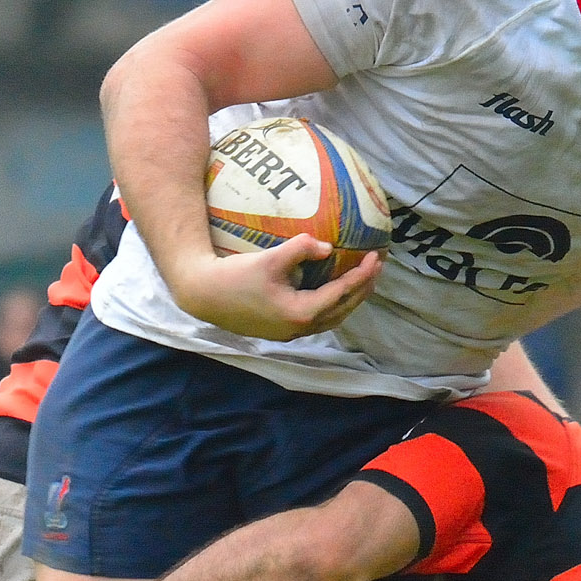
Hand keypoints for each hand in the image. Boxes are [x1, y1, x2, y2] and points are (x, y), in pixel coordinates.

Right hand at [168, 239, 380, 340]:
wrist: (203, 295)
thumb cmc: (234, 276)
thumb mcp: (270, 258)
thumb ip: (301, 249)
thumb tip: (327, 247)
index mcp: (301, 313)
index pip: (342, 293)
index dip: (362, 275)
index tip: (376, 257)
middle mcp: (300, 328)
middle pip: (343, 310)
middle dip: (363, 288)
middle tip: (376, 266)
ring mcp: (290, 332)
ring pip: (332, 318)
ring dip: (350, 299)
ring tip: (362, 279)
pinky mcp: (281, 329)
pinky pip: (317, 318)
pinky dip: (332, 304)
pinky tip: (332, 289)